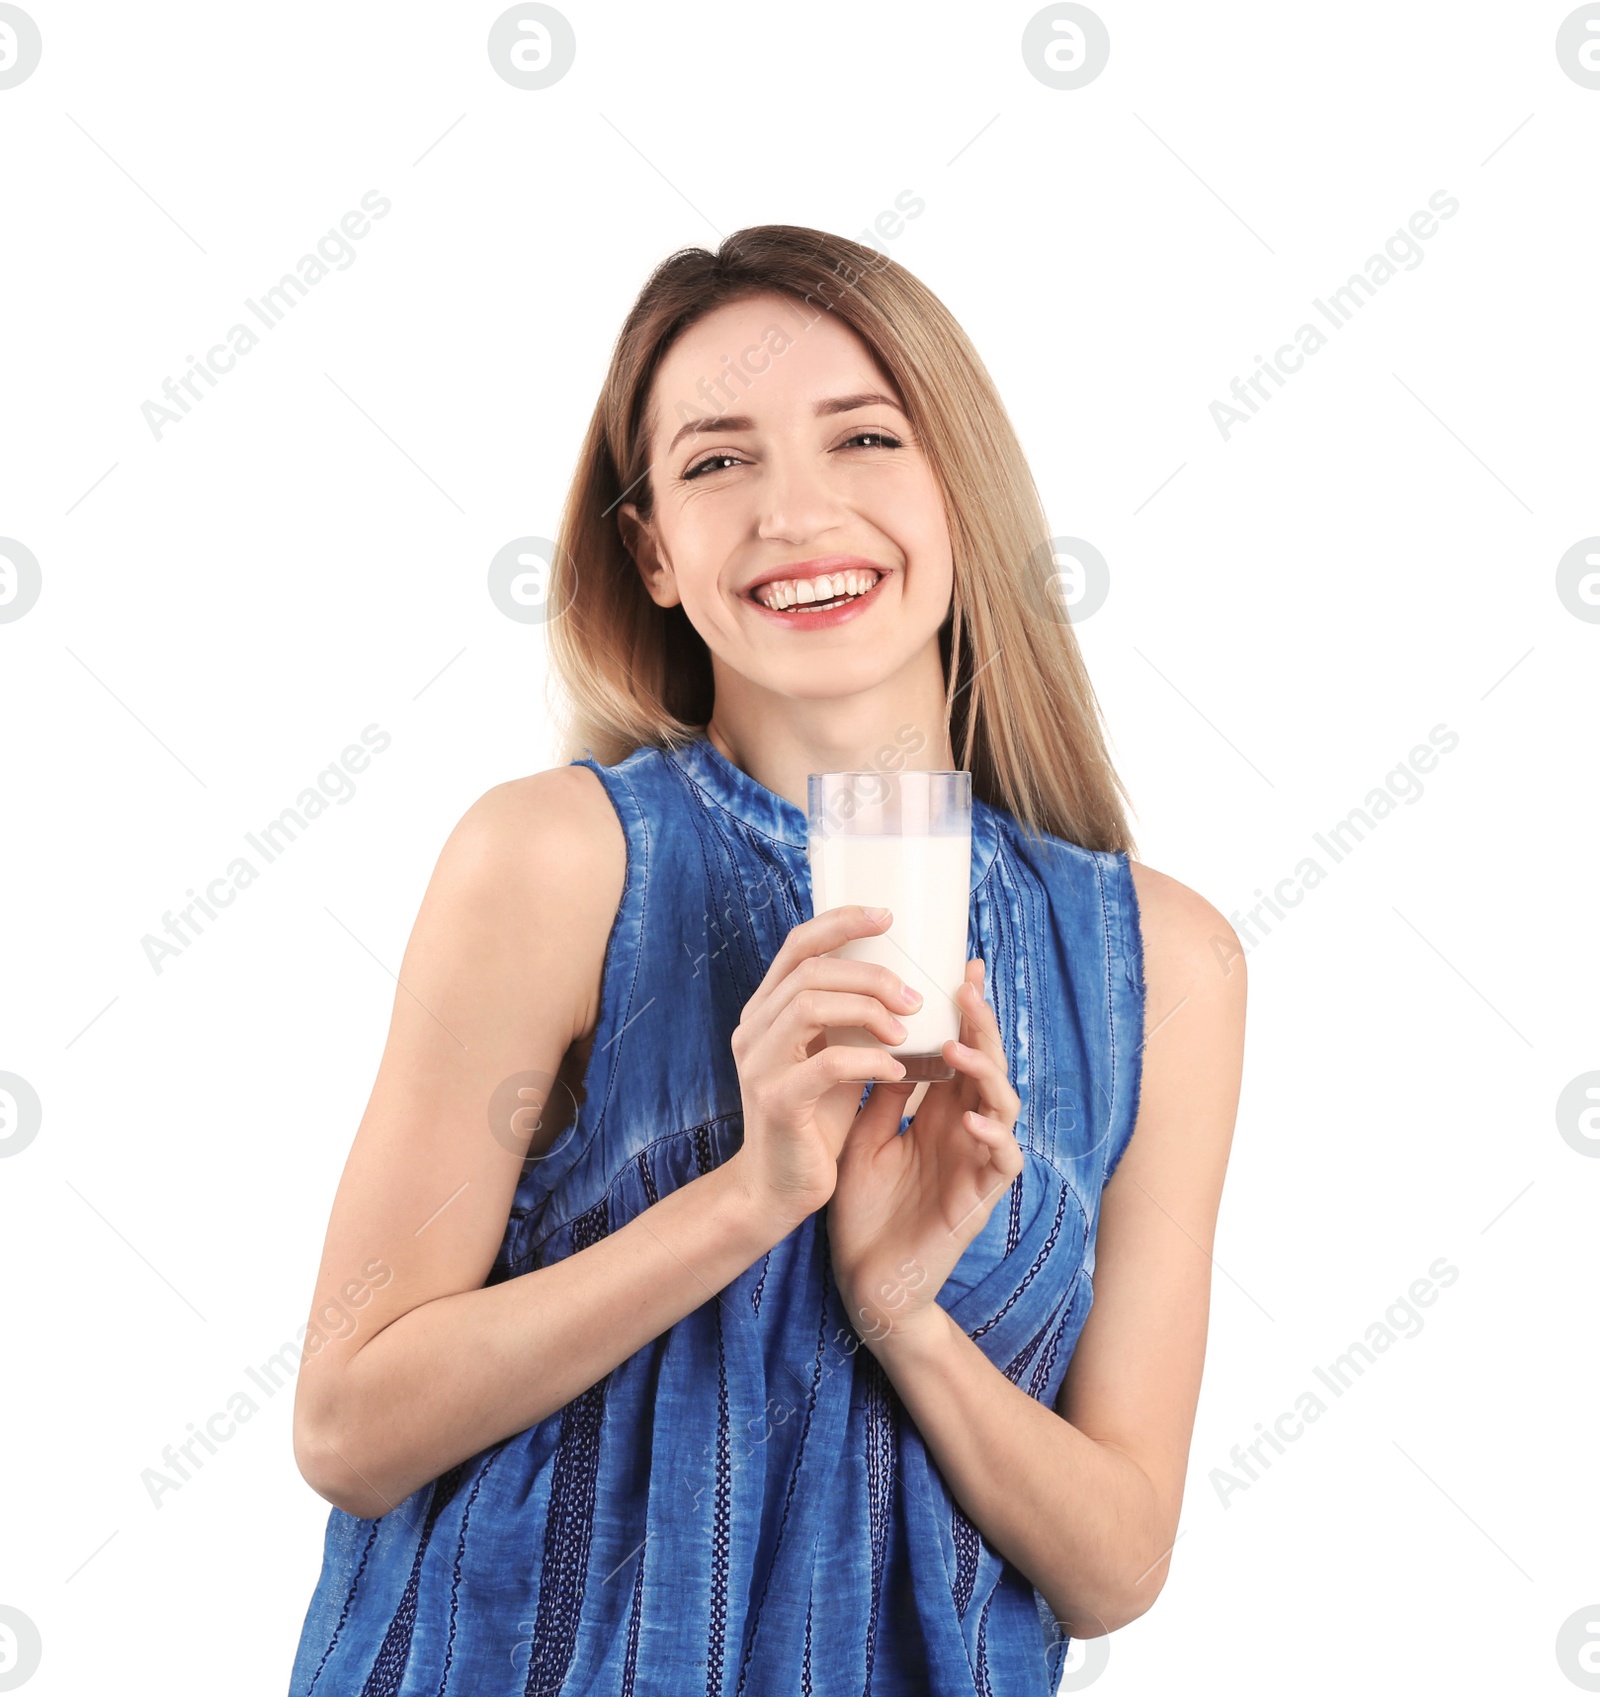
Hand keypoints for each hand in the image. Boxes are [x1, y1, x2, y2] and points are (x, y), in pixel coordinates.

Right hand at [729, 905, 920, 1233]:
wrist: (776, 1189)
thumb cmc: (812, 1119)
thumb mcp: (832, 1056)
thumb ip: (850, 1019)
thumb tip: (908, 980)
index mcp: (766, 1011)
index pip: (798, 945)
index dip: (842, 922)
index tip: (888, 916)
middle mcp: (754, 1029)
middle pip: (810, 970)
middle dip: (870, 974)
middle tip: (913, 996)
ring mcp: (759, 1063)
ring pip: (811, 1005)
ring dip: (869, 1010)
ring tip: (906, 1031)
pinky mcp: (777, 1101)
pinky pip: (825, 1063)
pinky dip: (868, 1059)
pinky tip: (895, 1067)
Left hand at [827, 958, 1023, 1348]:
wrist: (864, 1281)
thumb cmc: (865, 1211)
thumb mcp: (863, 1137)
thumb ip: (879, 1093)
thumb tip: (878, 1035)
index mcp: (938, 1113)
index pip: (960, 1050)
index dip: (965, 1012)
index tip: (958, 966)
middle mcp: (964, 1130)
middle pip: (988, 1066)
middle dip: (981, 1025)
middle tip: (965, 988)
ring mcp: (976, 1163)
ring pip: (1004, 1105)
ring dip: (986, 1074)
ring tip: (958, 1050)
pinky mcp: (979, 1200)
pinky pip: (1002, 1162)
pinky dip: (992, 1139)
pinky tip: (969, 1121)